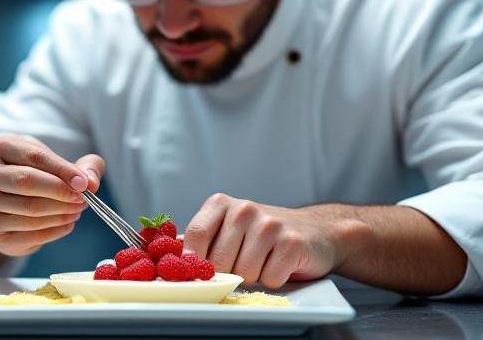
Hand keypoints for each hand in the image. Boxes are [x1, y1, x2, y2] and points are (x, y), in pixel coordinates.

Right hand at [0, 134, 104, 256]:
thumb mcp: (59, 162)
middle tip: (83, 199)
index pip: (36, 157)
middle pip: (27, 182)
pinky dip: (56, 230)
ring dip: (62, 213)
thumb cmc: (38, 175)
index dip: (63, 171)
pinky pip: (31, 233)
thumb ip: (84, 166)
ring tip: (77, 210)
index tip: (84, 184)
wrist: (8, 203)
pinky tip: (68, 223)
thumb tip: (91, 182)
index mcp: (2, 147)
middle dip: (61, 192)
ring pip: (30, 210)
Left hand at [182, 194, 356, 287]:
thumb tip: (166, 260)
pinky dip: (275, 278)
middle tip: (244, 260)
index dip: (192, 261)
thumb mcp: (228, 228)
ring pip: (243, 274)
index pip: (195, 236)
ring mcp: (269, 225)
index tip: (194, 273)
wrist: (315, 231)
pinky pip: (270, 278)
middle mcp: (243, 209)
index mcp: (220, 203)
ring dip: (254, 276)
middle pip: (218, 262)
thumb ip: (201, 240)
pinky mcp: (291, 243)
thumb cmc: (262, 235)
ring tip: (264, 259)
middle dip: (229, 272)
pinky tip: (281, 263)